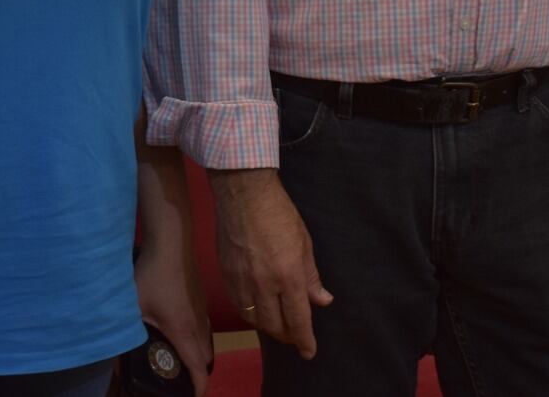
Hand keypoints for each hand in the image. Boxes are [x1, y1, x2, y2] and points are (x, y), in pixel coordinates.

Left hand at [135, 237, 212, 394]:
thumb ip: (128, 329)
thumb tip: (117, 347)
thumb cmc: (152, 276)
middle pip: (206, 358)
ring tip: (179, 358)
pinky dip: (198, 337)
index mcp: (183, 331)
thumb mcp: (134, 306)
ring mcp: (202, 310)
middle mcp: (198, 324)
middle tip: (180, 378)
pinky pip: (205, 326)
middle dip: (198, 373)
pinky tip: (180, 329)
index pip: (198, 368)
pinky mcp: (201, 298)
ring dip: (198, 354)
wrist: (172, 242)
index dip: (198, 387)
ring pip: (207, 341)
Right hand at [207, 169, 333, 357]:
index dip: (305, 340)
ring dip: (268, 327)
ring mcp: (242, 282)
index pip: (298, 320)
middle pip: (274, 326)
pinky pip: (239, 305)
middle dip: (287, 336)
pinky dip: (251, 313)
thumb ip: (311, 277)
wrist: (243, 195)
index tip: (309, 352)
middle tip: (295, 336)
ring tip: (278, 325)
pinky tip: (258, 309)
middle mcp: (264, 284)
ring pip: (254, 320)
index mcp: (288, 276)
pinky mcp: (226, 276)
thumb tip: (322, 301)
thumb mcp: (304, 244)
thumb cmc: (279, 215)